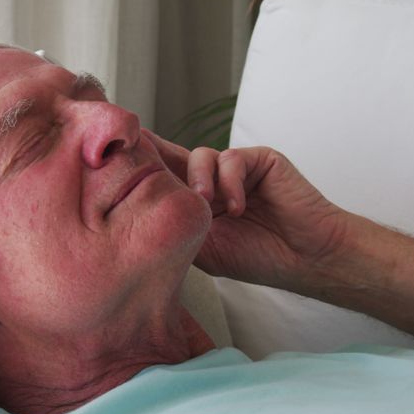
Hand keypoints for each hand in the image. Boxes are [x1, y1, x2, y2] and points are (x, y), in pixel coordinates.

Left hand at [145, 129, 351, 290]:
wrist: (304, 257)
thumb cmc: (255, 257)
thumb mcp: (200, 246)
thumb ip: (172, 223)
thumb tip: (130, 211)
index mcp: (193, 200)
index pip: (158, 176)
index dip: (138, 168)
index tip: (110, 166)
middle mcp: (210, 180)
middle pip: (171, 156)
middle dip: (154, 160)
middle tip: (136, 162)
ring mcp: (233, 168)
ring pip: (198, 156)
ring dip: (199, 180)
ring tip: (208, 205)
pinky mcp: (258, 159)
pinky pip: (230, 158)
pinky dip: (230, 182)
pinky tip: (238, 208)